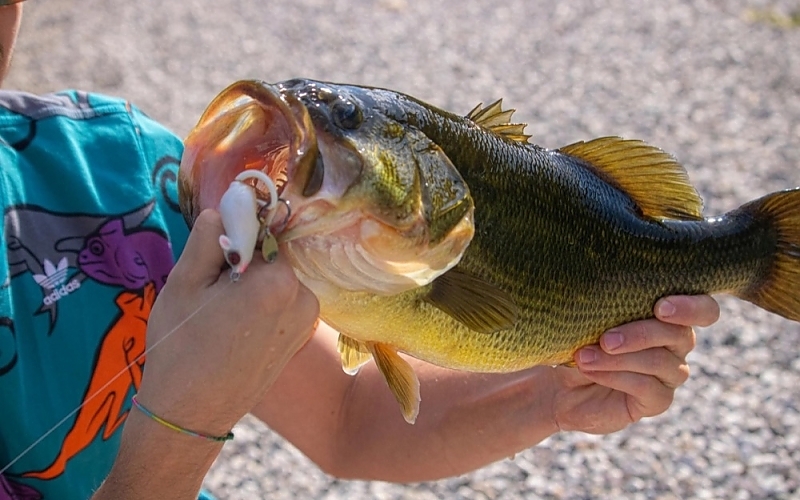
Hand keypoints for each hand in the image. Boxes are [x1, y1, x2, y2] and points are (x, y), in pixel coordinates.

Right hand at [136, 209, 318, 434]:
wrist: (191, 413)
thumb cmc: (181, 348)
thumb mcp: (185, 283)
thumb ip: (210, 238)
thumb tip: (228, 207)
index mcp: (279, 282)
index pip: (264, 232)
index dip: (237, 234)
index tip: (215, 248)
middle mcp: (304, 298)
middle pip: (272, 257)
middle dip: (244, 262)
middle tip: (211, 288)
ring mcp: (307, 321)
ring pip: (276, 280)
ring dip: (252, 284)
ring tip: (220, 313)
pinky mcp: (302, 337)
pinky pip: (282, 302)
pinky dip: (261, 304)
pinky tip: (235, 326)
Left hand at [550, 295, 718, 433]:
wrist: (561, 384)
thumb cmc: (580, 340)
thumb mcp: (590, 320)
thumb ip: (607, 306)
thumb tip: (601, 292)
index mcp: (669, 316)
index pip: (703, 309)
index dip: (691, 307)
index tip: (660, 307)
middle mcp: (677, 344)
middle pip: (681, 335)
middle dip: (641, 334)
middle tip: (606, 339)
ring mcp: (670, 374)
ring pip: (660, 362)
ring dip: (619, 358)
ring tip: (584, 357)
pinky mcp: (658, 400)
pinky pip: (647, 387)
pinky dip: (615, 377)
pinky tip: (591, 371)